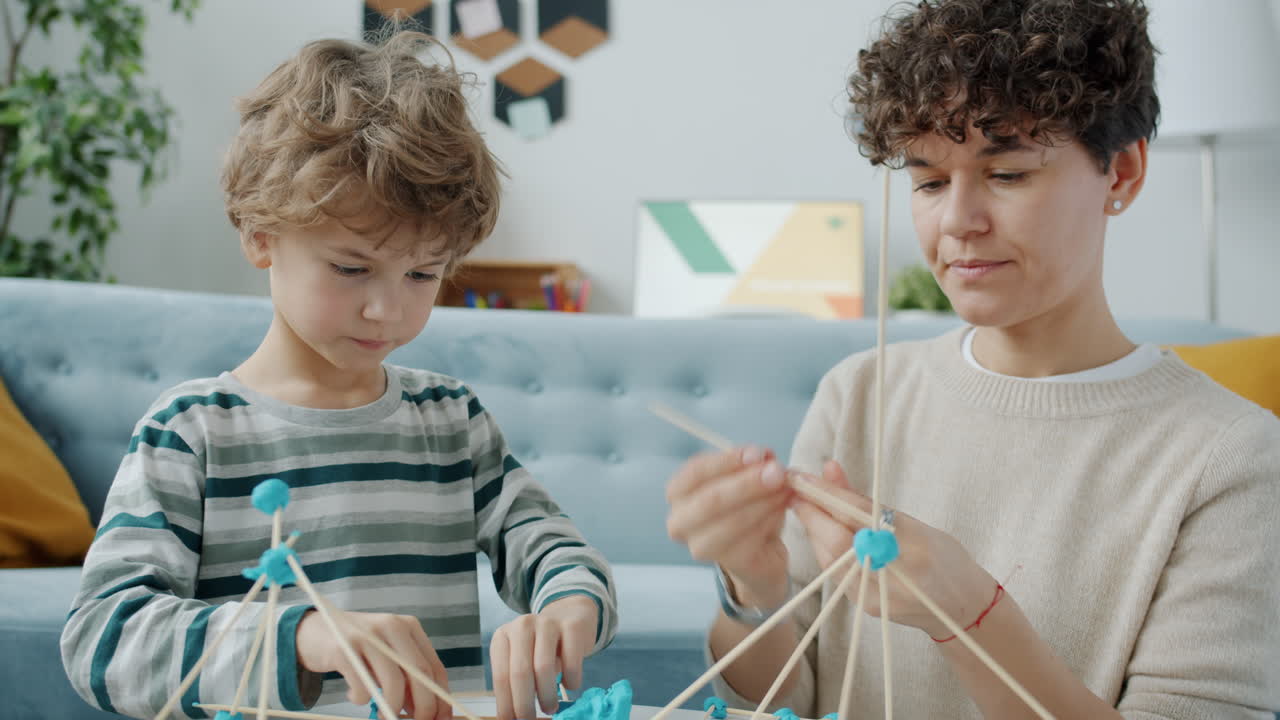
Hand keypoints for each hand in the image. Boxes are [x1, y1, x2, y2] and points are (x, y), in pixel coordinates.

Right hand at [295, 608, 449, 719]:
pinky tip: (355, 695)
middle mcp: (391, 626)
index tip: (441, 719)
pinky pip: (363, 687)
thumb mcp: (387, 654)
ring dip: (392, 707)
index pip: (434, 666)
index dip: (440, 697)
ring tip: (383, 714)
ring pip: (394, 682)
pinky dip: (362, 700)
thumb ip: (407, 675)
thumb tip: (426, 709)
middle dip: (423, 707)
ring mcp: (368, 636)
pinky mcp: (344, 649)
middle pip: (419, 674)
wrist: (314, 631)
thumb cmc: (358, 648)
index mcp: (408, 627)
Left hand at [490, 594, 596, 719]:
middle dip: (524, 703)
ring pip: (544, 667)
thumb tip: (512, 717)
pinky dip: (571, 680)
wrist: (570, 615)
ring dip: (547, 695)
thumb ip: (515, 682)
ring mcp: (548, 623)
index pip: (501, 675)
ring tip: (550, 708)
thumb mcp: (522, 657)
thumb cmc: (541, 645)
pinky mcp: (572, 626)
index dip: (505, 703)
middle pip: (520, 672)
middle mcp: (522, 626)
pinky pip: (571, 660)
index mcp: (503, 636)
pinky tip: (570, 684)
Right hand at [666, 447, 793, 607]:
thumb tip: (766, 457)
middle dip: (748, 483)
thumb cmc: (746, 508)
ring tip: (786, 488)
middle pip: (711, 499)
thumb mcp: (747, 479)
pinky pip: (752, 538)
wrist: (759, 551)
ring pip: (734, 520)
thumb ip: (753, 465)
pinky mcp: (728, 563)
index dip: (727, 461)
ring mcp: (700, 547)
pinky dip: (771, 519)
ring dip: (765, 501)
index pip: (695, 472)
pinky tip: (783, 508)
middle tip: (777, 472)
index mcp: (678, 493)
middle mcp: (680, 522)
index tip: (757, 453)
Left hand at [791, 460, 996, 638]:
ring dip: (814, 529)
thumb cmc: (944, 557)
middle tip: (795, 490)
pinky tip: (820, 533)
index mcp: (914, 544)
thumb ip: (869, 502)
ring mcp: (879, 594)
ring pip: (830, 557)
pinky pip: (836, 572)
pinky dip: (824, 548)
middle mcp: (896, 572)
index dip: (827, 494)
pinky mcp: (867, 606)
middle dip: (811, 512)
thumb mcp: (915, 523)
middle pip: (837, 541)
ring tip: (805, 505)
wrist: (962, 608)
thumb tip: (830, 469)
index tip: (803, 477)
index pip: (860, 514)